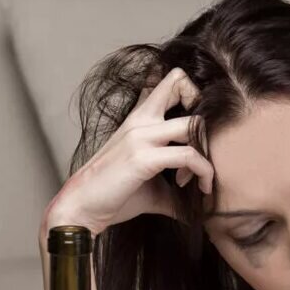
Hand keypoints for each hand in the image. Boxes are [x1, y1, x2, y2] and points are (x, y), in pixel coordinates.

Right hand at [44, 66, 213, 236]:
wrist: (83, 208)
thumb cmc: (115, 195)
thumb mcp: (153, 182)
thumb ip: (177, 182)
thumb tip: (203, 202)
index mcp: (140, 119)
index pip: (167, 82)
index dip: (192, 95)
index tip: (198, 134)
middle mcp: (141, 120)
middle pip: (179, 82)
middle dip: (204, 112)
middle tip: (205, 149)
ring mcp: (141, 136)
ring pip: (193, 123)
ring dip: (207, 152)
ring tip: (199, 179)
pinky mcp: (143, 157)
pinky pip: (189, 155)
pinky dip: (203, 171)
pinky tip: (198, 188)